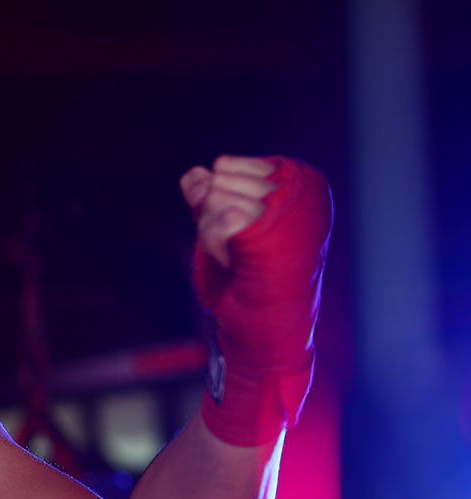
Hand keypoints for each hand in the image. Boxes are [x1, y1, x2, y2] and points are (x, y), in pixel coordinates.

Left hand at [180, 155, 332, 444]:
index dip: (217, 202)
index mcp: (297, 182)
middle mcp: (303, 189)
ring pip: (217, 198)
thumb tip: (195, 175)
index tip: (241, 235)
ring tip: (241, 259)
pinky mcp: (277, 230)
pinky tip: (234, 263)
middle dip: (212, 217)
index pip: (224, 166)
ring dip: (212, 233)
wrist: (259, 332)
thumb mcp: (219, 230)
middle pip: (218, 180)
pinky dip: (213, 243)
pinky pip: (220, 219)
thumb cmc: (244, 284)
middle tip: (239, 252)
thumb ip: (206, 197)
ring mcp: (291, 208)